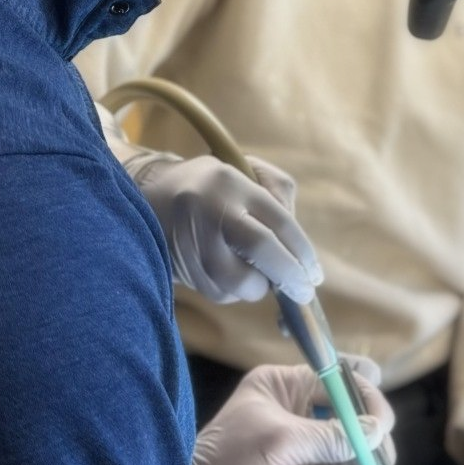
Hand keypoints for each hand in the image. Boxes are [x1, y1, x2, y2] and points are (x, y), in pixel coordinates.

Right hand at [127, 151, 321, 302]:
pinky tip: (231, 274)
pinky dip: (234, 292)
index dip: (302, 252)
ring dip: (257, 287)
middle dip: (287, 275)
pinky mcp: (179, 268)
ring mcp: (191, 241)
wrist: (148, 202)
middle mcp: (211, 209)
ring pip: (236, 280)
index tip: (314, 275)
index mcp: (232, 183)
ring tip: (260, 276)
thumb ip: (279, 196)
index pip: (278, 220)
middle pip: (260, 248)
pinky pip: (218, 292)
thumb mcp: (249, 172)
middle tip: (302, 292)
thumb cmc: (217, 187)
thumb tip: (297, 247)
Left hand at [193, 360, 396, 464]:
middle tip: (384, 464)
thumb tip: (377, 432)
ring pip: (343, 449)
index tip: (384, 424)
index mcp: (284, 385)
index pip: (336, 378)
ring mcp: (297, 443)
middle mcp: (294, 408)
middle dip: (368, 439)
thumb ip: (331, 436)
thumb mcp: (281, 444)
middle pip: (346, 415)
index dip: (364, 397)